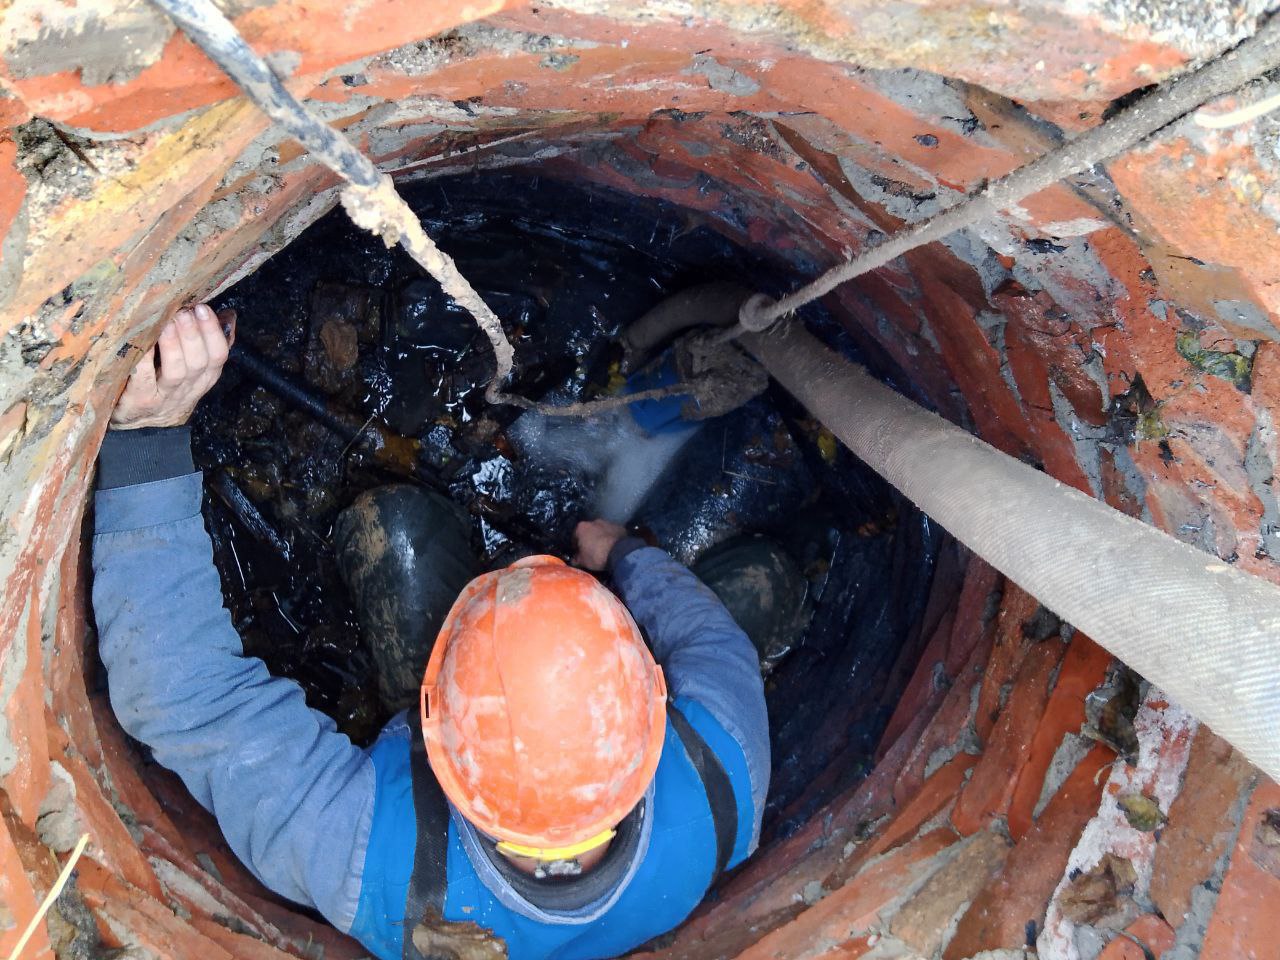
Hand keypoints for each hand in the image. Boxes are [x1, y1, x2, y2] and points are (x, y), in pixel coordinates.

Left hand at [110, 304, 234, 429]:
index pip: (219, 356)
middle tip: (183, 311)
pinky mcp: (140, 401)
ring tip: (167, 321)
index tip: (202, 308)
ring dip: (174, 344)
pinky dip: (144, 357)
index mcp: (204, 379)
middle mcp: (188, 389)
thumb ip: (208, 343)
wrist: (139, 426)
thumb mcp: (193, 370)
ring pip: (177, 371)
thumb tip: (229, 315)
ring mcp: (164, 397)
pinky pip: (143, 377)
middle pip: (200, 362)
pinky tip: (140, 338)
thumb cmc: (166, 388)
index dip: (213, 332)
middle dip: (193, 333)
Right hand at [573, 519, 627, 571]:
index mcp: (581, 527)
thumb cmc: (596, 556)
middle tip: (591, 551)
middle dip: (589, 539)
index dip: (576, 546)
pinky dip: (611, 538)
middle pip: (589, 531)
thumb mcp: (583, 561)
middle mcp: (594, 521)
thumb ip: (577, 559)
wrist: (619, 552)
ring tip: (603, 549)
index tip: (579, 553)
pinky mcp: (619, 527)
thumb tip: (575, 559)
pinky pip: (612, 533)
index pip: (575, 536)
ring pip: (601, 530)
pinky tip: (613, 547)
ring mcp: (608, 523)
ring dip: (601, 537)